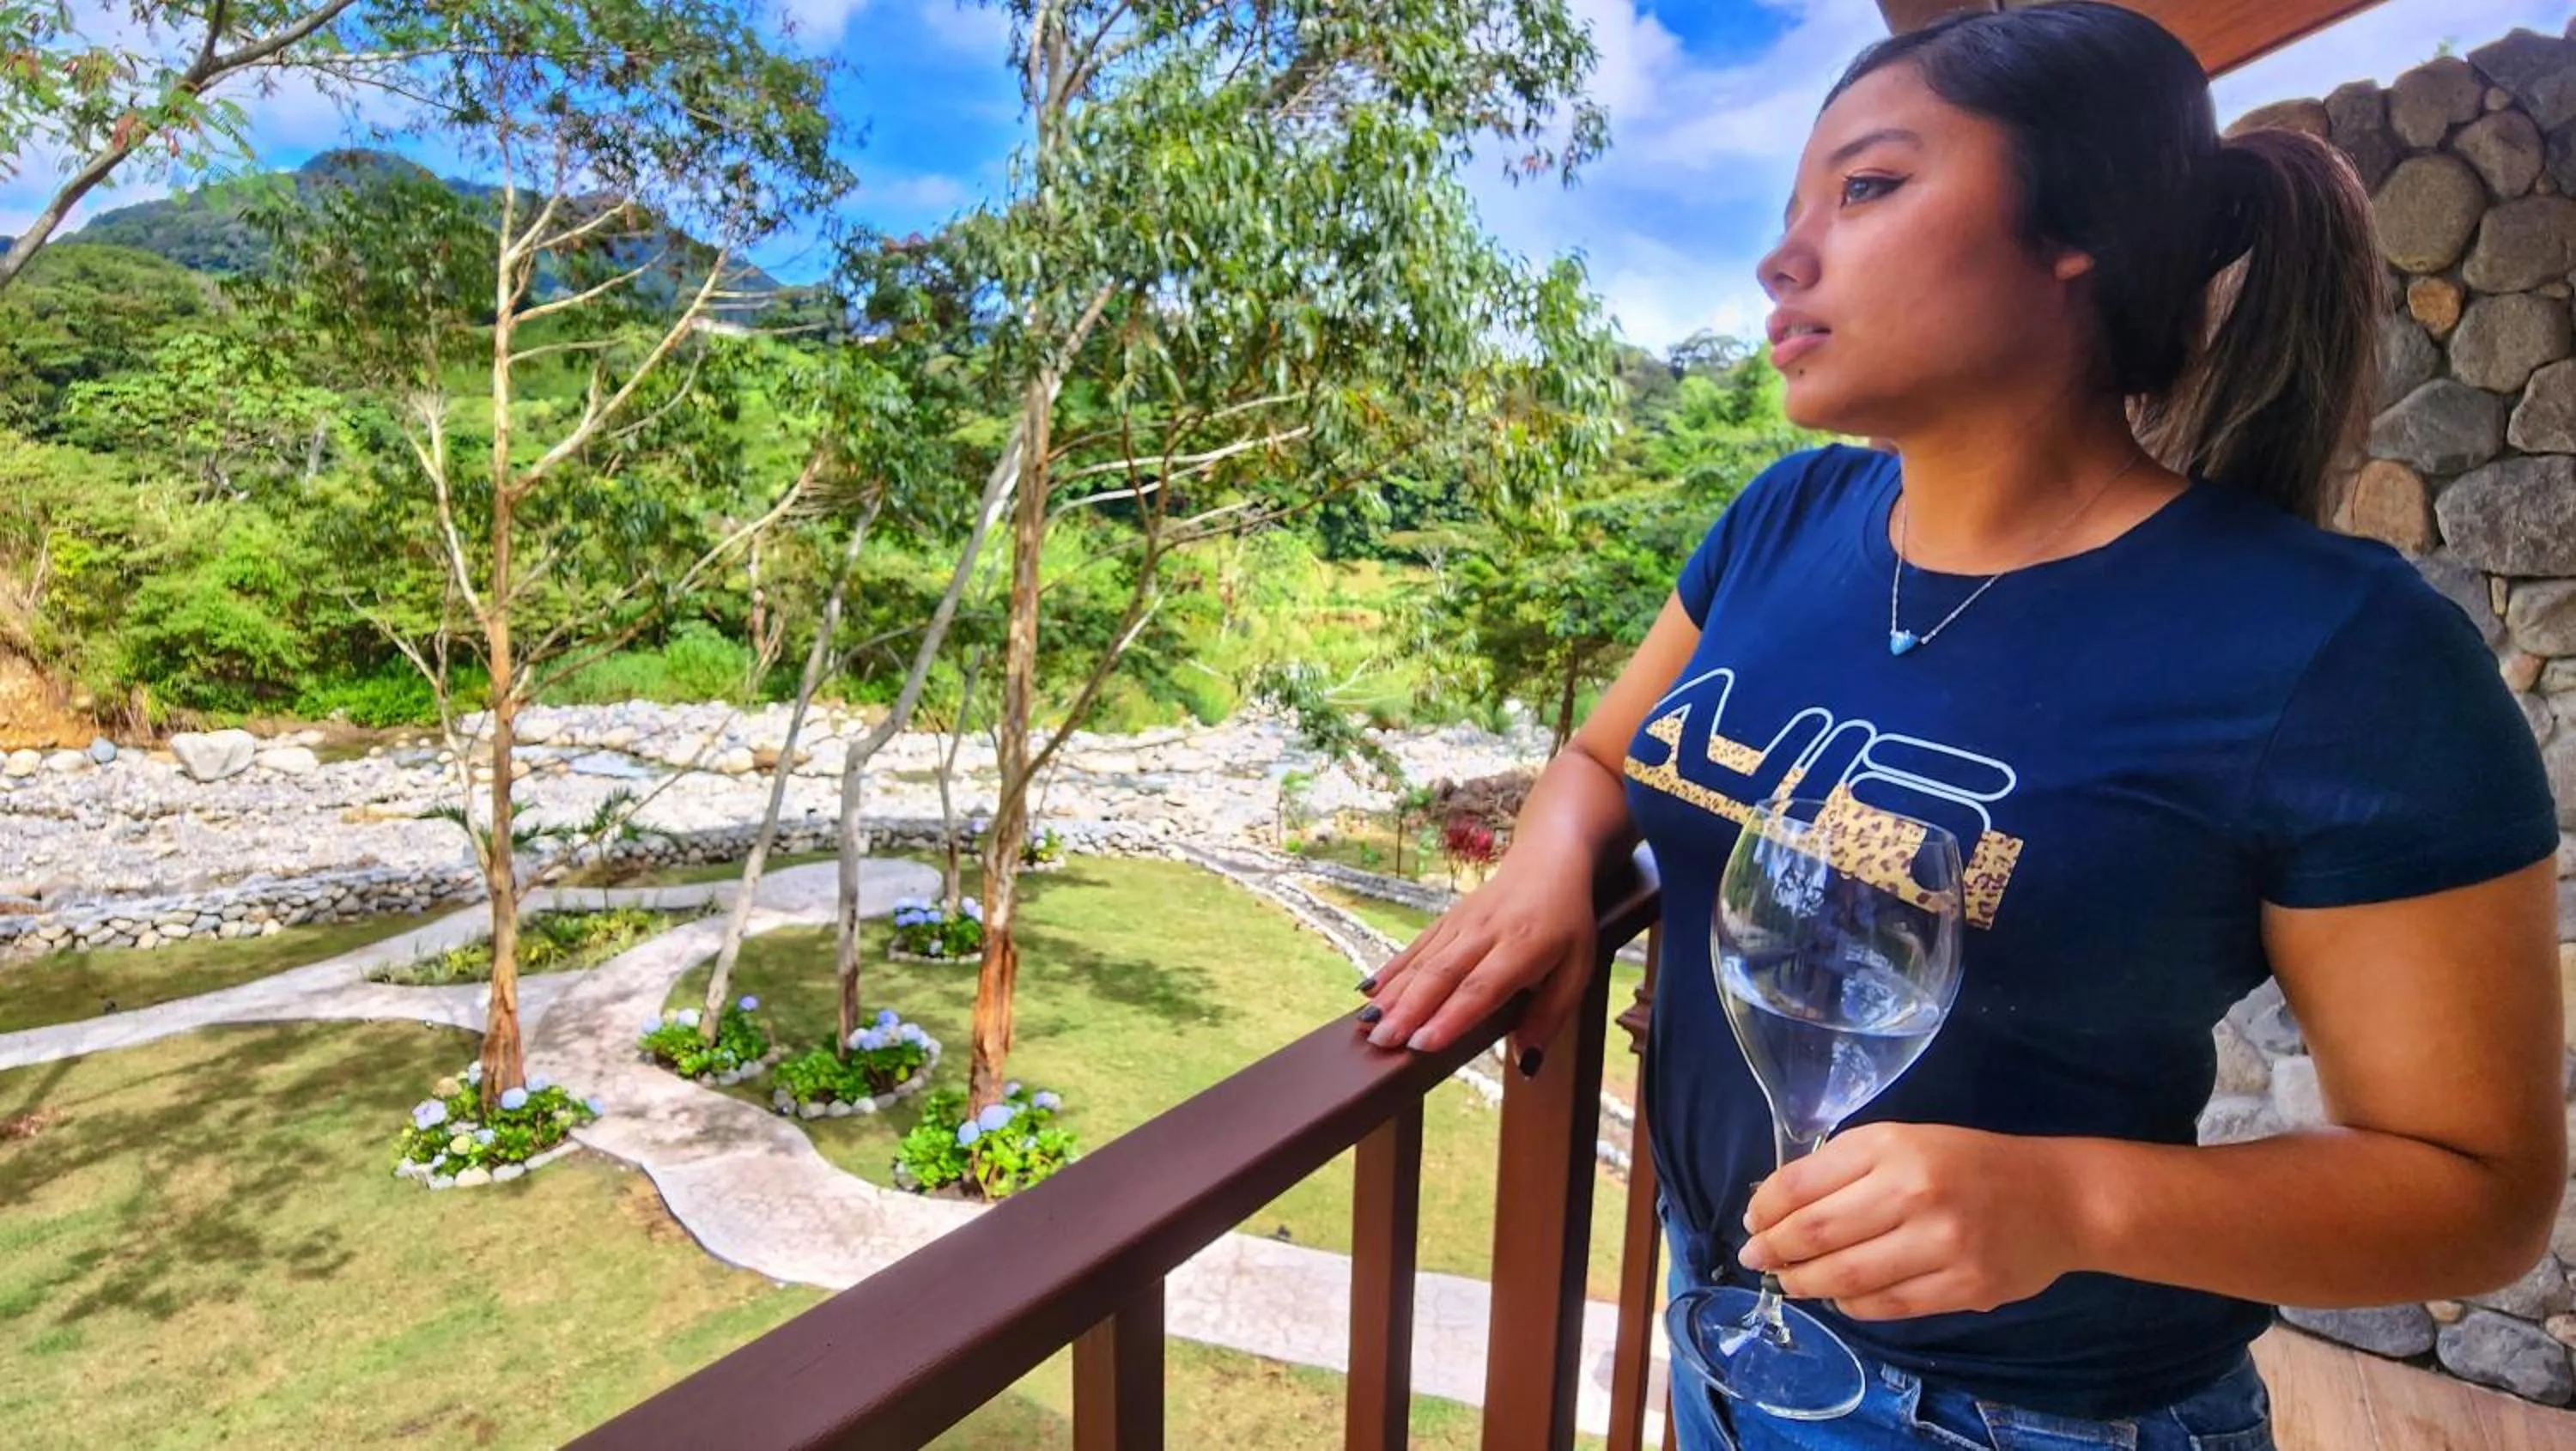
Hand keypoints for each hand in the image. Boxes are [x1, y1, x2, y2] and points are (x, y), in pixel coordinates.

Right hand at [1355, 856, 1595, 1063]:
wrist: (1548, 860)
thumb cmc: (1566, 923)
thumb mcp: (1578, 969)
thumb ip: (1550, 1015)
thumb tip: (1526, 1062)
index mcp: (1523, 947)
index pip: (1481, 987)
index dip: (1450, 1017)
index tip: (1423, 1044)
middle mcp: (1485, 933)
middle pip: (1442, 974)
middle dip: (1409, 1009)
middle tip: (1383, 1041)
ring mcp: (1461, 924)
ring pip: (1422, 961)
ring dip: (1394, 994)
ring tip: (1369, 1024)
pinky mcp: (1446, 920)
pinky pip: (1415, 947)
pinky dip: (1391, 969)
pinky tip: (1369, 991)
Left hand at [1738, 1123, 2088, 1320]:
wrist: (2057, 1197)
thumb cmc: (1970, 1163)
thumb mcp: (1905, 1141)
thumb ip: (1847, 1167)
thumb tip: (1778, 1204)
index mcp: (1892, 1146)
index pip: (1802, 1183)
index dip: (1765, 1209)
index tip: (1753, 1221)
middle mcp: (1914, 1192)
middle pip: (1816, 1234)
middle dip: (1773, 1252)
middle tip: (1756, 1260)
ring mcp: (1941, 1245)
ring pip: (1846, 1277)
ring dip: (1805, 1283)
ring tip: (1789, 1281)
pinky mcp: (1963, 1288)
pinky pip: (1886, 1306)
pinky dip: (1851, 1304)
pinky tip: (1839, 1295)